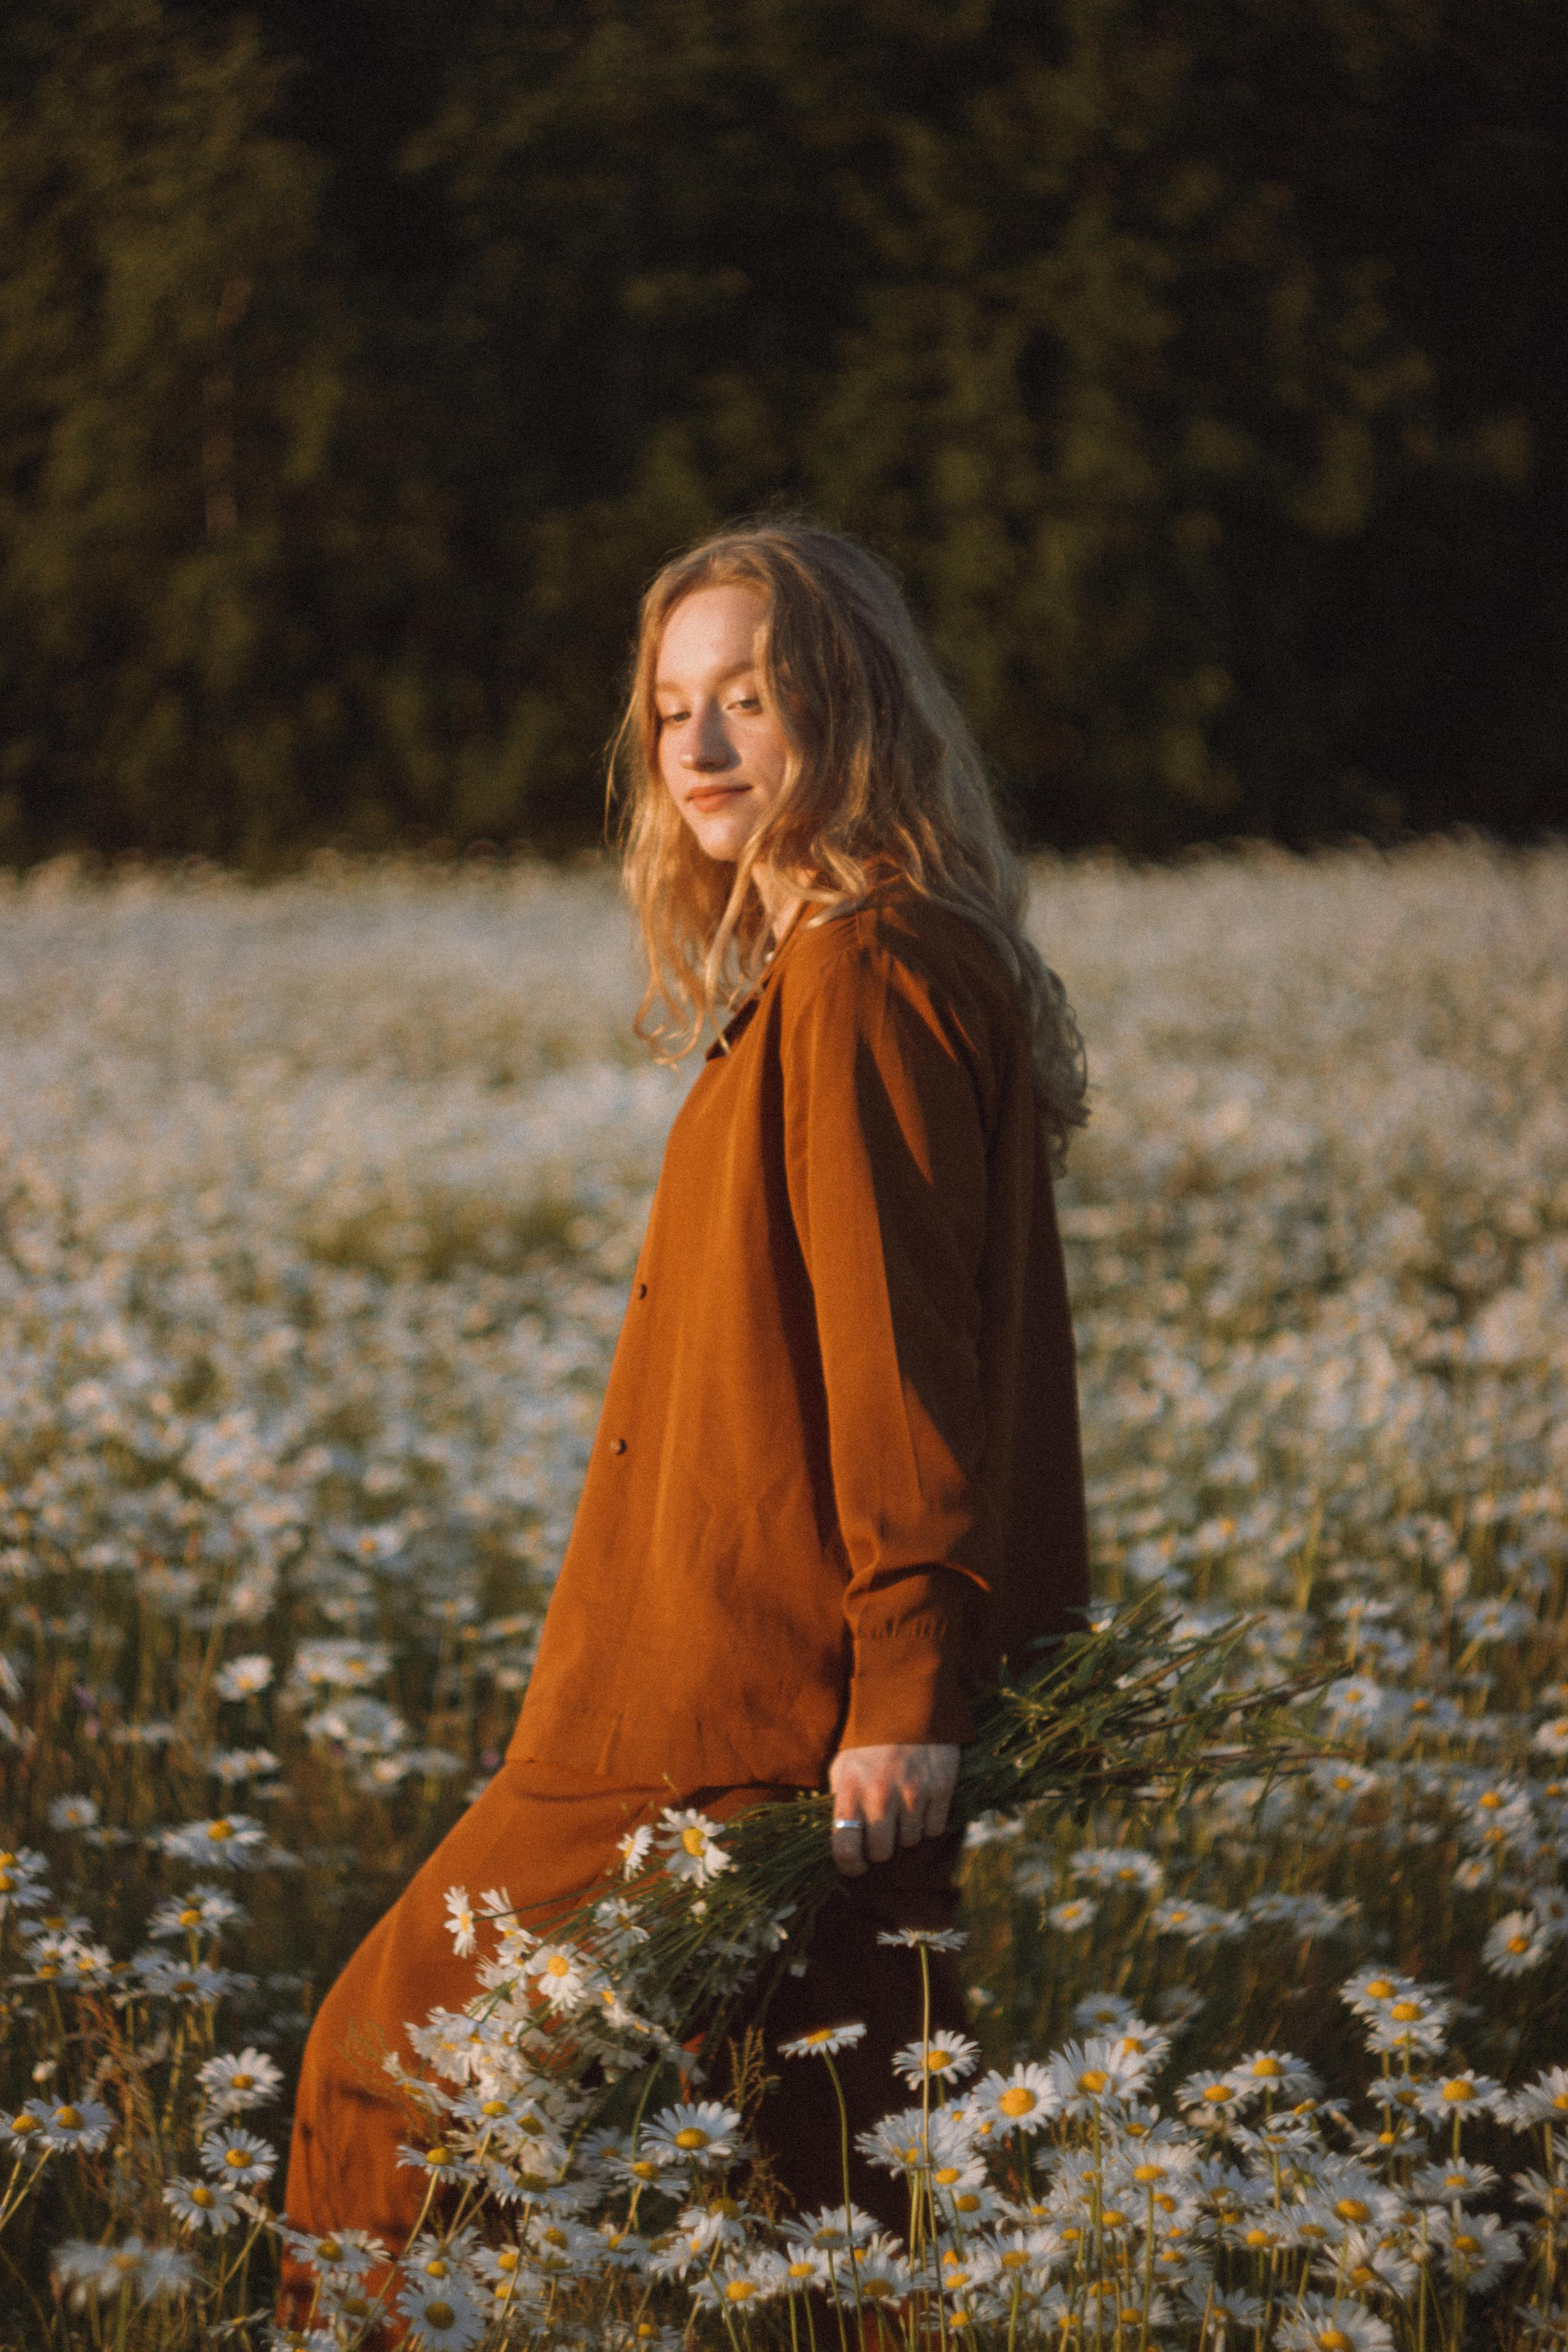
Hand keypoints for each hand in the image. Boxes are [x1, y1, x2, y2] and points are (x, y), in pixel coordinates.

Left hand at [827, 1742, 959, 1877]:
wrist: (908, 1703)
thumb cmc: (869, 1740)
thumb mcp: (843, 1765)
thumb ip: (840, 1801)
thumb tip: (841, 1836)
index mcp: (851, 1792)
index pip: (846, 1849)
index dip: (851, 1866)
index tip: (857, 1866)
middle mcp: (881, 1797)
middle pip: (881, 1853)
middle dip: (881, 1847)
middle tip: (882, 1831)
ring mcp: (913, 1794)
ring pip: (909, 1842)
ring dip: (905, 1832)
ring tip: (902, 1807)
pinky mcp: (940, 1789)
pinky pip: (934, 1829)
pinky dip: (928, 1822)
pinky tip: (922, 1801)